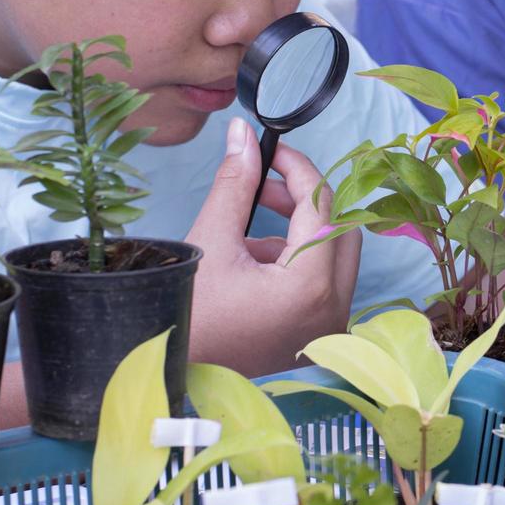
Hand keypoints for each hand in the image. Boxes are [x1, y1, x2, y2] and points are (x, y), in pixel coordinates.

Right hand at [185, 117, 361, 374]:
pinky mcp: (317, 336)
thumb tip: (242, 133)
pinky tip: (251, 260)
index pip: (322, 207)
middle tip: (262, 183)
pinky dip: (295, 260)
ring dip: (296, 231)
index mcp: (310, 286)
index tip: (271, 148)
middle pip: (339, 228)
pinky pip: (322, 281)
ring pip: (332, 254)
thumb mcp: (211, 239)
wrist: (166, 372)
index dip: (298, 169)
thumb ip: (236, 183)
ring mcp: (328, 327)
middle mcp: (332, 309)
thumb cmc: (186, 313)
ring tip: (245, 227)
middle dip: (302, 200)